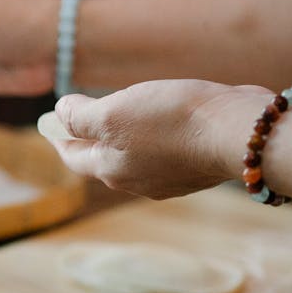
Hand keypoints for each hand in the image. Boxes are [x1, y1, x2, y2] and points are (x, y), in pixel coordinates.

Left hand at [46, 80, 266, 198]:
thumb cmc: (172, 121)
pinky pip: (166, 150)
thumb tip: (60, 113)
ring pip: (136, 154)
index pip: (73, 157)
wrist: (239, 131)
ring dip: (126, 134)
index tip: (51, 123)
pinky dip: (157, 133)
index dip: (59, 137)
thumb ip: (80, 116)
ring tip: (125, 111)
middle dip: (91, 136)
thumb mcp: (112, 112)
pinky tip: (165, 116)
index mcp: (111, 170)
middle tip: (85, 113)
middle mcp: (138, 181)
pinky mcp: (198, 165)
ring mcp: (171, 177)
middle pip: (103, 158)